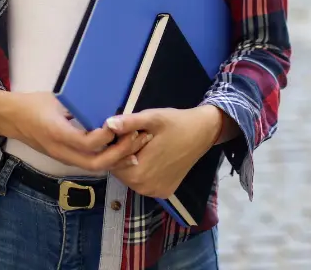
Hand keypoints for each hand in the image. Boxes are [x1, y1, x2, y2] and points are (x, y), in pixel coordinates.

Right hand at [0, 90, 148, 171]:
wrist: (12, 118)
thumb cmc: (34, 104)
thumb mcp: (56, 99)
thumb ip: (78, 104)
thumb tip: (104, 100)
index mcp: (57, 133)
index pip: (85, 143)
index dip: (105, 136)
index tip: (117, 122)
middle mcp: (62, 151)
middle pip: (95, 163)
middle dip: (119, 153)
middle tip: (136, 136)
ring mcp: (64, 158)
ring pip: (95, 167)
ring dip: (118, 159)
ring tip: (136, 145)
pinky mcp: (66, 159)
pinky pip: (90, 164)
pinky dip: (109, 160)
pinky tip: (123, 151)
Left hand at [104, 106, 223, 198]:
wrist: (202, 132)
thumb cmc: (176, 123)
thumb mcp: (152, 118)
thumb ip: (129, 123)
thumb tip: (108, 125)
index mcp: (139, 173)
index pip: (112, 162)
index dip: (117, 146)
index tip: (129, 132)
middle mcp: (145, 189)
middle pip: (121, 170)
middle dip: (124, 154)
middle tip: (140, 136)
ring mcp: (155, 192)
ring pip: (131, 176)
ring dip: (133, 161)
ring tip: (147, 144)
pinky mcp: (164, 192)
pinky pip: (144, 181)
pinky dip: (144, 169)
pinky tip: (154, 155)